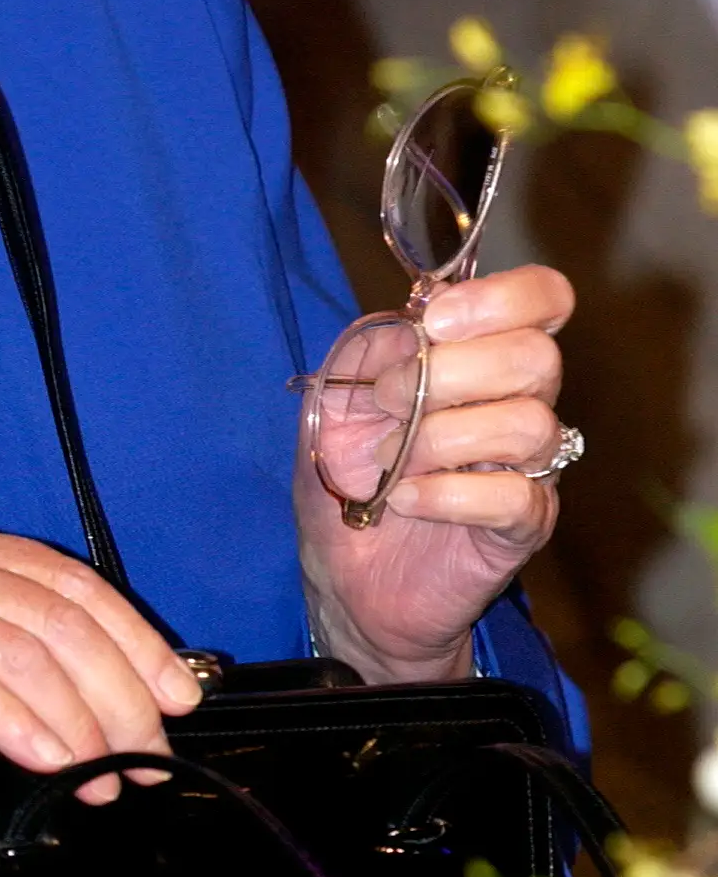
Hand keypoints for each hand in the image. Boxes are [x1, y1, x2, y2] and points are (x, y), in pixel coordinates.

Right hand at [0, 481, 198, 787]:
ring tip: (109, 774)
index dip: (134, 637)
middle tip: (154, 752)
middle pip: (65, 621)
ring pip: (25, 651)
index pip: (69, 581)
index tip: (175, 689)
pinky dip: (14, 719)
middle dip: (125, 693)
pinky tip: (46, 758)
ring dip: (82, 721)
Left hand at [297, 264, 572, 684]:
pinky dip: (447, 494)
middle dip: (451, 370)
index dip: (502, 297)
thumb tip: (412, 322)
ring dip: (441, 436)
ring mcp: (529, 468)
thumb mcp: (333, 403)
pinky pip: (514, 496)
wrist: (346, 579)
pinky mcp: (523, 528)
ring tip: (388, 461)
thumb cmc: (349, 481)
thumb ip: (367, 352)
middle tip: (388, 399)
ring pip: (530, 423)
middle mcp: (519, 405)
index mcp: (483, 359)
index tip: (434, 322)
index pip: (544, 299)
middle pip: (537, 357)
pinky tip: (403, 501)